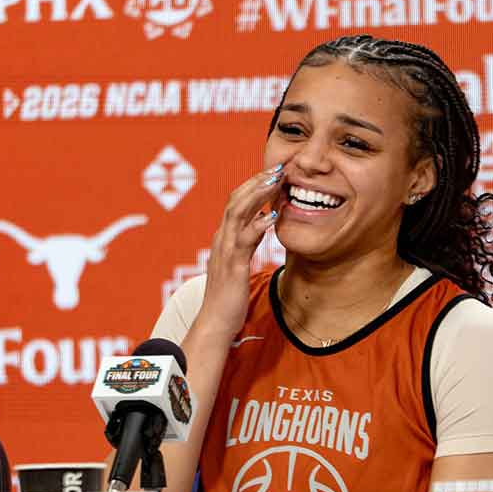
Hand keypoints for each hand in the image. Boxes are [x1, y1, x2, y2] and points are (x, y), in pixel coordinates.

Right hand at [200, 162, 284, 338]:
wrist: (215, 322)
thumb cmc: (229, 295)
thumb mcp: (239, 261)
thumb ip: (248, 240)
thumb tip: (262, 221)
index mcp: (224, 238)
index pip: (236, 202)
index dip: (253, 185)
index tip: (273, 173)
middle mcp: (222, 239)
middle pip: (235, 200)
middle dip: (256, 182)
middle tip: (277, 168)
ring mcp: (226, 251)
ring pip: (237, 213)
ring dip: (257, 195)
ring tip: (275, 181)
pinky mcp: (233, 265)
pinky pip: (245, 240)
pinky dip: (258, 225)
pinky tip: (273, 215)